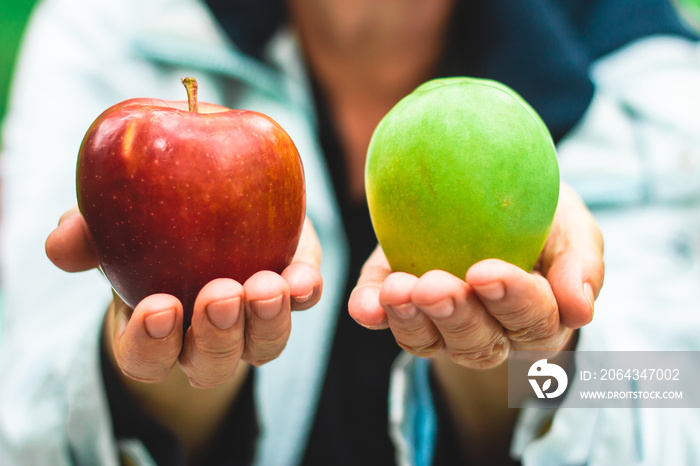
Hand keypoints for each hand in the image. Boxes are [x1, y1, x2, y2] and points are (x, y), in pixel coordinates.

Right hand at [46, 207, 322, 387]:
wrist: (207, 210)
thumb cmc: (149, 234)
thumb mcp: (114, 230)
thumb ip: (88, 235)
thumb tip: (60, 241)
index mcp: (159, 333)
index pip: (146, 358)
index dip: (151, 343)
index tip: (157, 308)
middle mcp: (210, 340)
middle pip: (212, 362)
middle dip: (217, 334)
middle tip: (219, 295)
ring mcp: (254, 320)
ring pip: (264, 346)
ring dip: (266, 322)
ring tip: (267, 286)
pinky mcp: (292, 288)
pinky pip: (305, 302)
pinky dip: (306, 292)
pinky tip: (303, 277)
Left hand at [348, 183, 603, 368]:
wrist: (487, 194)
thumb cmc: (540, 216)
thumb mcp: (570, 224)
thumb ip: (580, 261)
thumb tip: (580, 309)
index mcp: (539, 318)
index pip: (531, 320)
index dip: (511, 300)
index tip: (486, 272)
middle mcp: (492, 334)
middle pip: (477, 343)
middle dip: (454, 315)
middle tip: (435, 286)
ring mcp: (442, 326)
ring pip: (428, 342)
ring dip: (410, 320)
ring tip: (397, 290)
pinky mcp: (404, 308)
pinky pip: (385, 320)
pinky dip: (372, 312)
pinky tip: (365, 305)